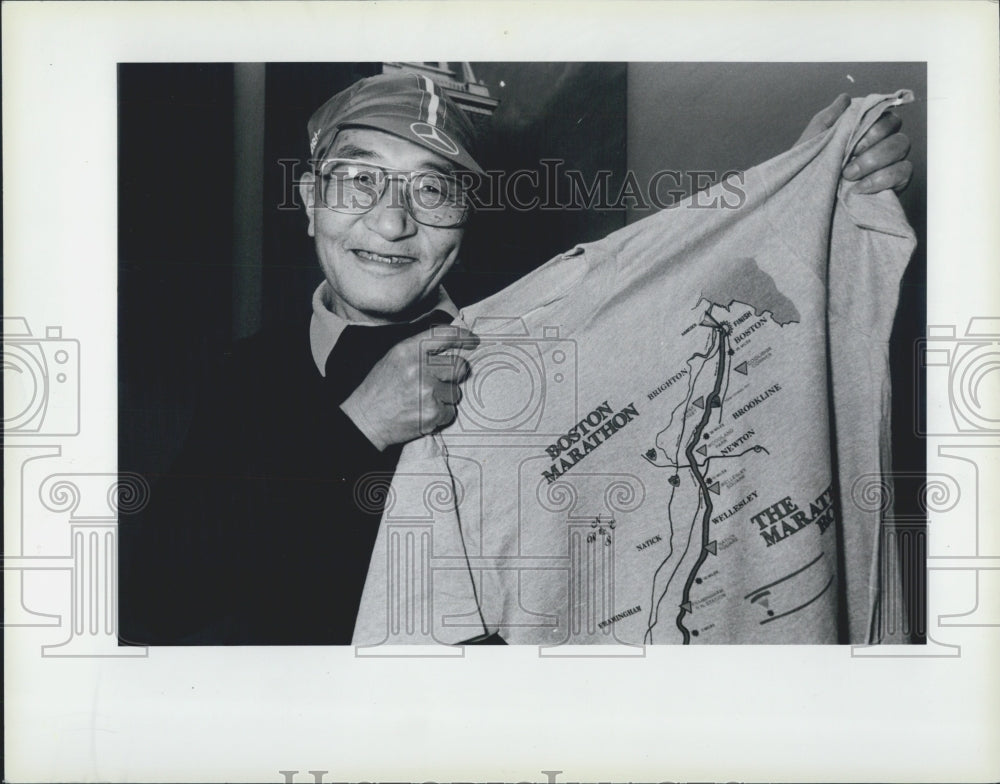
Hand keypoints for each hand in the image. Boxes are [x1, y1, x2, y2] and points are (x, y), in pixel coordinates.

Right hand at [340, 326, 478, 448]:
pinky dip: (441, 414)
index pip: (445, 336)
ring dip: (445, 397)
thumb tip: (452, 343)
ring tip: (422, 399)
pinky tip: (422, 412)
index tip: (473, 340)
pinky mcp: (433, 413)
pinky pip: (451, 411)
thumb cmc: (380, 388)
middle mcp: (419, 368)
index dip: (463, 336)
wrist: (366, 419)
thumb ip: (420, 348)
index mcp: (408, 350)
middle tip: (438, 382)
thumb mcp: (394, 357)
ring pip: (456, 391)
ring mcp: (428, 391)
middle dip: (454, 374)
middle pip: (460, 366)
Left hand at [797, 93, 912, 193]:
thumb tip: (845, 99)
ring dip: (874, 160)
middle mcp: (882, 141)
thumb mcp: (812, 141)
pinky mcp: (895, 182)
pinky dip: (882, 178)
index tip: (848, 143)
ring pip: (901, 145)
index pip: (883, 113)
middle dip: (870, 142)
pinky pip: (904, 171)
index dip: (870, 125)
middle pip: (895, 126)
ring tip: (848, 176)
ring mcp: (891, 161)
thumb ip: (828, 118)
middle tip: (847, 160)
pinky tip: (860, 188)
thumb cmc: (810, 168)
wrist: (807, 200)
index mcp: (865, 129)